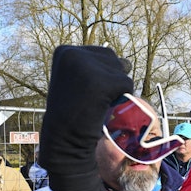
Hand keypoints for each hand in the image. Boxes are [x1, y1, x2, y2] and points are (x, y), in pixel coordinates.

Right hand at [40, 44, 131, 173]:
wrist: (63, 139)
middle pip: (113, 59)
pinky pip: (126, 84)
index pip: (101, 54)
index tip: (83, 92)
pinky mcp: (101, 82)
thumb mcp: (80, 81)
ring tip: (95, 103)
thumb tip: (127, 63)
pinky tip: (101, 107)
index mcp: (65, 51)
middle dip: (109, 80)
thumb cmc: (74, 111)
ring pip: (121, 71)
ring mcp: (86, 67)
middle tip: (90, 99)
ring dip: (115, 90)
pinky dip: (121, 98)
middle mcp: (73, 54)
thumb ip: (99, 66)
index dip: (100, 77)